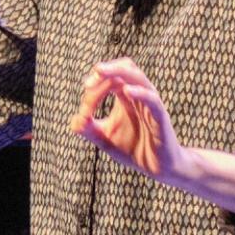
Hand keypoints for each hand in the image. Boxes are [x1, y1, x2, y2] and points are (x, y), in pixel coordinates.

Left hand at [70, 58, 191, 184]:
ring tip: (101, 71)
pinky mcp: (159, 116)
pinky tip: (126, 92)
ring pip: (138, 77)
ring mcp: (150, 103)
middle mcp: (138, 94)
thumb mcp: (104, 137)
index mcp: (124, 96)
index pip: (108, 78)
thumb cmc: (132, 148)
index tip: (84, 109)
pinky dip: (140, 92)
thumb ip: (88, 128)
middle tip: (88, 83)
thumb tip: (74, 120)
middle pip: (125, 66)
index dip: (93, 87)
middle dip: (106, 68)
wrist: (156, 167)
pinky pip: (152, 99)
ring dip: (117, 71)